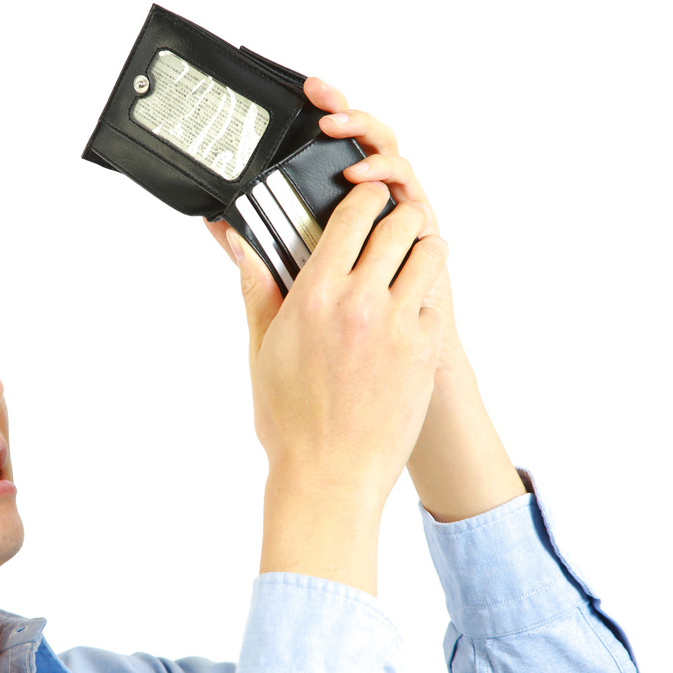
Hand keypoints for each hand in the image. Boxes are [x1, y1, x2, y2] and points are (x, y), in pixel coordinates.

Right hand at [226, 78, 522, 523]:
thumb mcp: (261, 346)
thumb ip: (257, 285)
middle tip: (386, 225)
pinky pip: (435, 301)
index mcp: (314, 294)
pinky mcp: (426, 352)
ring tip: (404, 261)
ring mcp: (399, 326)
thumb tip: (237, 239)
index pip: (355, 213)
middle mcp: (361, 302)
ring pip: (431, 253)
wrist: (329, 476)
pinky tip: (404, 314)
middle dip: (395, 216)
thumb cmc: (288, 418)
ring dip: (419, 249)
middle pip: (401, 223)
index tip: (360, 196)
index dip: (363, 196)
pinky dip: (423, 297)